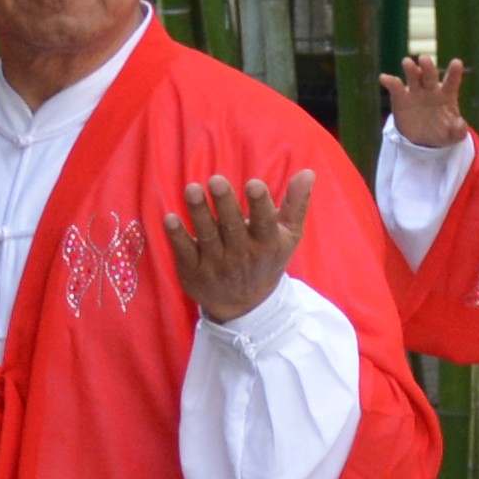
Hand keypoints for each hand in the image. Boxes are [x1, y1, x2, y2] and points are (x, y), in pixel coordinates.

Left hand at [163, 172, 318, 326]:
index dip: (260, 204)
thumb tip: (308, 172)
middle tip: (216, 180)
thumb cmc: (266, 260)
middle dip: (224, 203)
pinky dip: (177, 237)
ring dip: (199, 212)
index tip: (254, 184)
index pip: (264, 223)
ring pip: (206, 236)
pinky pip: (184, 252)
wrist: (244, 306)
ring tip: (192, 189)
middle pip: (231, 227)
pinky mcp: (193, 271)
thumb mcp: (288, 236)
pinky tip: (170, 218)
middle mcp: (241, 255)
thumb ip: (296, 204)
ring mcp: (215, 265)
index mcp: (266, 243)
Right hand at [381, 52, 467, 150]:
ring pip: (413, 76)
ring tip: (407, 62)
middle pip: (430, 75)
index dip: (454, 73)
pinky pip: (395, 86)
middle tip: (424, 59)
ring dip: (411, 69)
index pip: (451, 82)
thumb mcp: (453, 136)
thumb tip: (461, 126)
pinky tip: (384, 77)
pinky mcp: (400, 97)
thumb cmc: (443, 132)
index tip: (456, 62)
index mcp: (446, 95)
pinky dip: (389, 81)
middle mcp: (431, 89)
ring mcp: (415, 91)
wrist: (423, 140)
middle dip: (427, 66)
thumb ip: (459, 130)